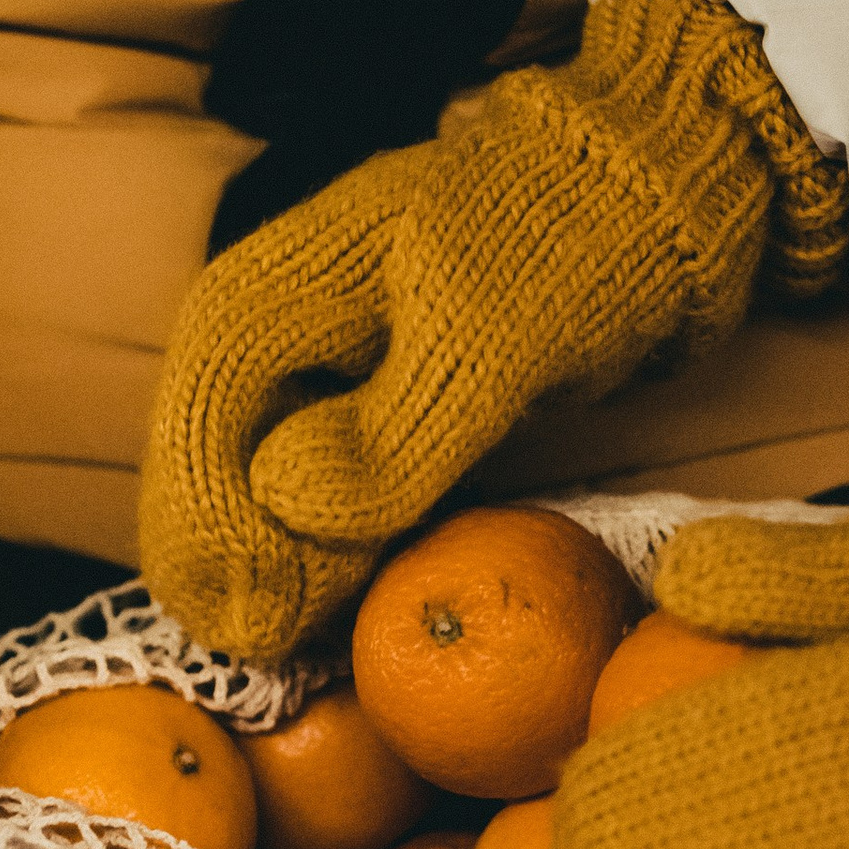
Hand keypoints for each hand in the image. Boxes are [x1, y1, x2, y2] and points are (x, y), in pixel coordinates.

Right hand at [137, 0, 848, 660]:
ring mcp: (316, 379)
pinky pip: (317, 499)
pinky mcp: (371, 411)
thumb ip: (394, 430)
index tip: (259, 631)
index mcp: (264, 302)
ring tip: (300, 652)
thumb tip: (288, 508)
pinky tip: (341, 610)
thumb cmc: (572, 242)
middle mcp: (268, 341)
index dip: (211, 544)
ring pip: (254, 497)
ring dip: (275, 574)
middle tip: (281, 659)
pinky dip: (324, 555)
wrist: (653, 189)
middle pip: (209, 478)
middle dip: (234, 574)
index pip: (196, 440)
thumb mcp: (490, 340)